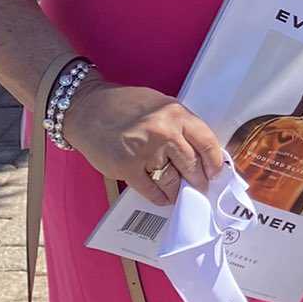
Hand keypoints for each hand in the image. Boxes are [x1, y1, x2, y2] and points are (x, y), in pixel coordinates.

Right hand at [59, 80, 226, 206]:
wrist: (87, 107)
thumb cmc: (125, 105)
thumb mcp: (161, 105)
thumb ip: (180, 125)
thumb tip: (199, 151)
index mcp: (176, 114)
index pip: (207, 143)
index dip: (215, 162)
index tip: (215, 172)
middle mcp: (164, 132)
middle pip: (192, 165)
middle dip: (199, 180)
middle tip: (200, 187)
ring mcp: (144, 151)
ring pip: (172, 181)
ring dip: (178, 191)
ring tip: (180, 193)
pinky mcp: (126, 167)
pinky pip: (150, 190)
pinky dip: (159, 197)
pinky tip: (162, 197)